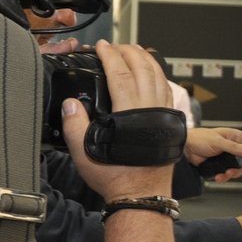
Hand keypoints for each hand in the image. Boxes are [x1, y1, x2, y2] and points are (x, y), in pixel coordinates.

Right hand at [59, 40, 175, 201]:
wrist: (141, 196)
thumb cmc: (116, 178)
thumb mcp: (84, 153)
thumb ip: (74, 125)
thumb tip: (70, 103)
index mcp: (130, 114)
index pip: (120, 72)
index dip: (110, 55)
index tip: (101, 46)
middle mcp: (151, 110)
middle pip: (142, 68)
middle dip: (128, 51)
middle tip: (115, 45)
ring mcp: (164, 115)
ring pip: (158, 76)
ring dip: (146, 59)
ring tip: (134, 50)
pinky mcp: (171, 123)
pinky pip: (167, 90)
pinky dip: (159, 75)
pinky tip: (152, 72)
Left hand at [183, 126, 241, 179]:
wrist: (185, 148)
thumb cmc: (200, 138)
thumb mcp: (218, 141)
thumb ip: (234, 147)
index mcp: (235, 138)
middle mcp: (233, 148)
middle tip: (241, 169)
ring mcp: (226, 158)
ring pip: (237, 169)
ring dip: (232, 174)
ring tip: (225, 174)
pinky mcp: (219, 167)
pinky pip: (226, 175)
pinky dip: (223, 177)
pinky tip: (218, 177)